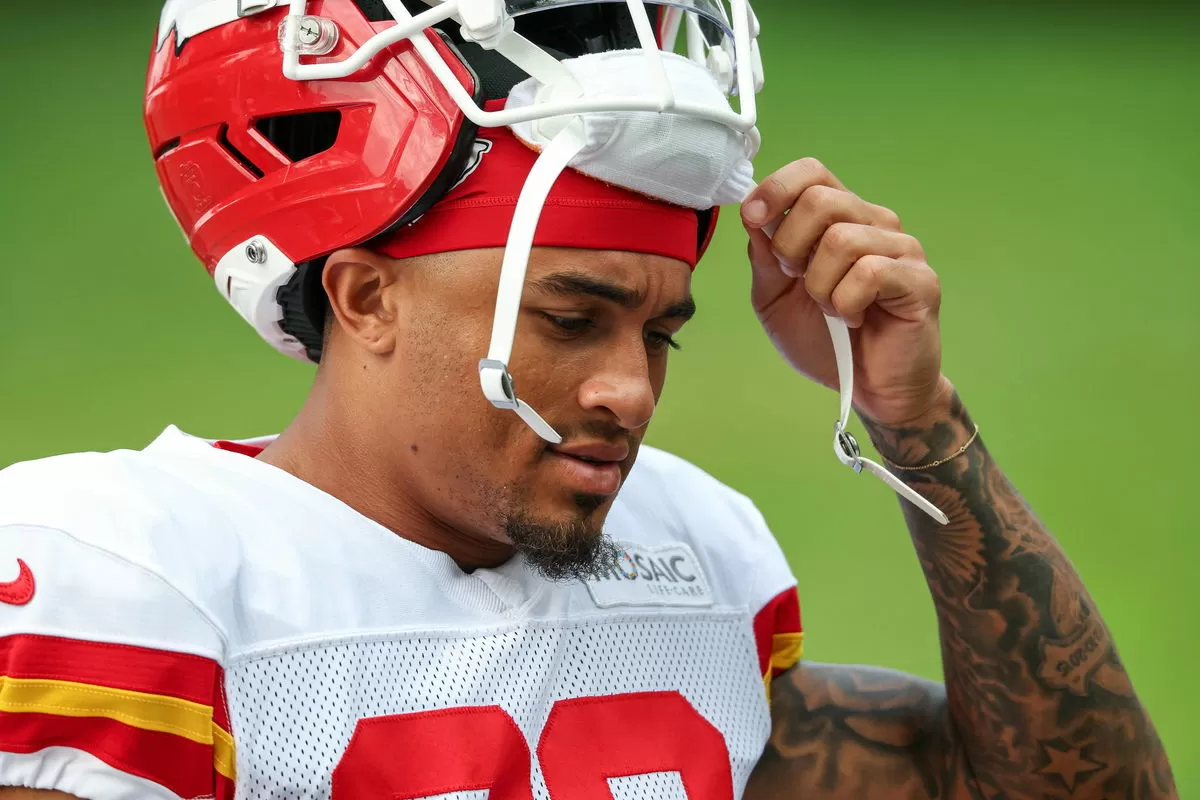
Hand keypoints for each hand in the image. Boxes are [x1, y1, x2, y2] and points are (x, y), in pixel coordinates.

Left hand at [741, 158, 951, 425]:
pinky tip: (855, 320)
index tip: (753, 218)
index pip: (812, 171)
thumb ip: (764, 259)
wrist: (871, 391)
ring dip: (820, 286)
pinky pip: (869, 273)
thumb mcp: (776, 300)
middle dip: (791, 247)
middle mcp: (873, 223)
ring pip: (842, 240)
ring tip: (830, 309)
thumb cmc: (826, 342)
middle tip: (800, 283)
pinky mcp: (920, 280)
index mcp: (839, 219)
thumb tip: (754, 217)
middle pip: (820, 199)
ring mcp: (901, 249)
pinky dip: (846, 304)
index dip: (776, 188)